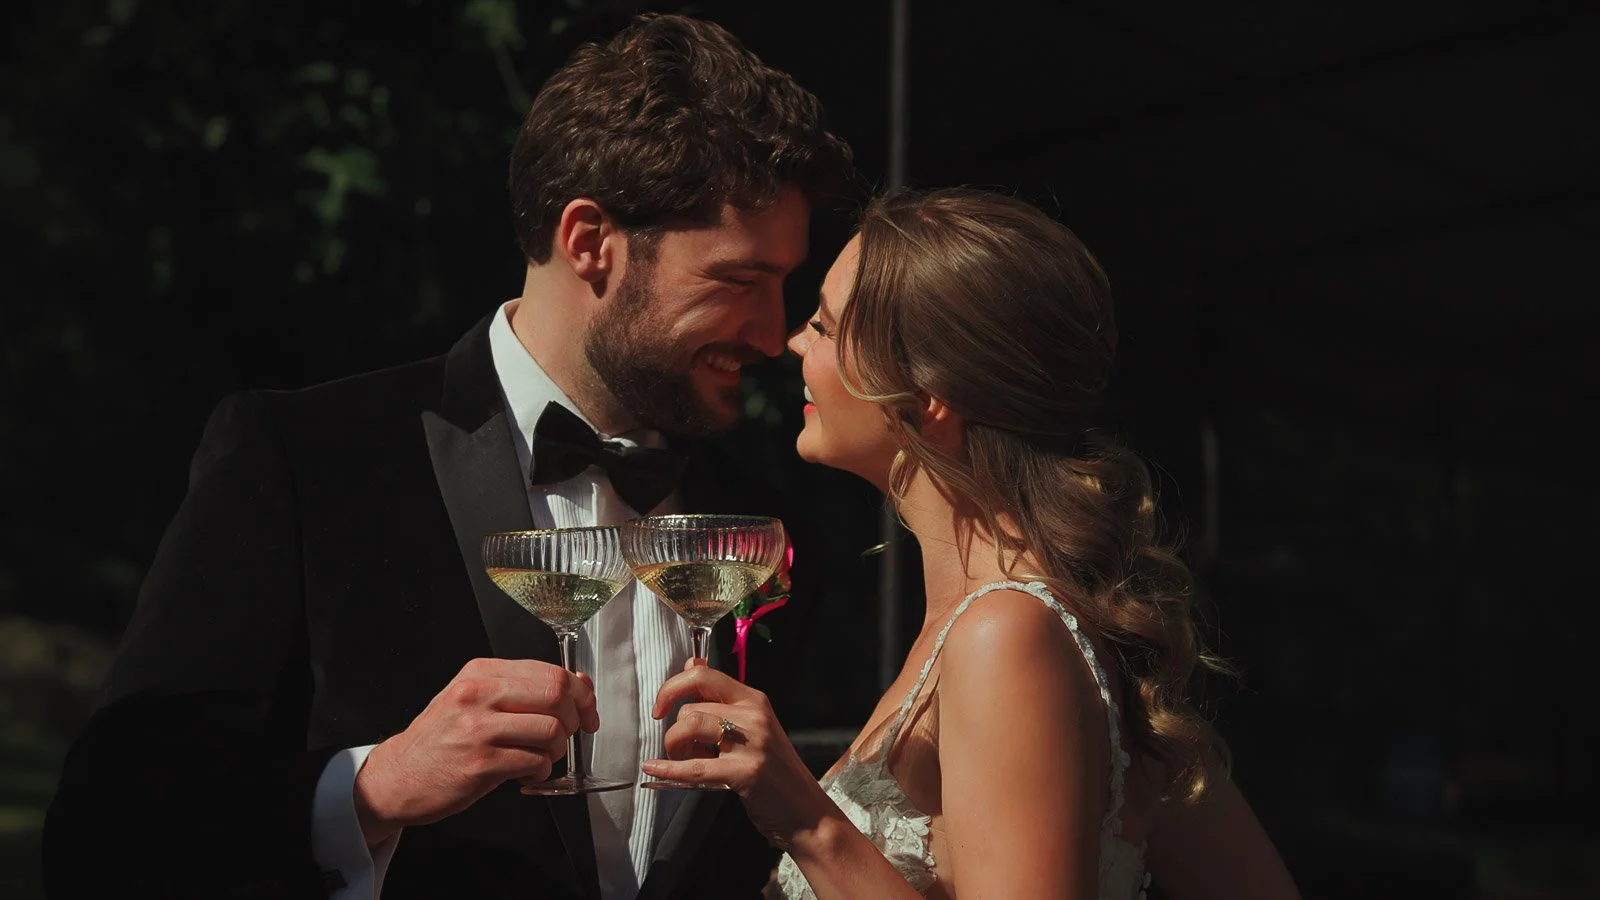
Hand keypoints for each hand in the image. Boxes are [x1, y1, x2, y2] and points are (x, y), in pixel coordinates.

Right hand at [354, 657, 597, 844]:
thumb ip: (524, 689)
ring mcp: (478, 728)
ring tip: (539, 757)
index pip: (551, 671)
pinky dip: (540, 772)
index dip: (581, 694)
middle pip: (556, 695)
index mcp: (482, 672)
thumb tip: (580, 685)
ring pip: (551, 730)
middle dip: (575, 719)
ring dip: (556, 750)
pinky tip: (524, 774)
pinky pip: (534, 763)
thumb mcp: (476, 700)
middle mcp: (479, 693)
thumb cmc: (441, 739)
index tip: (587, 711)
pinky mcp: (479, 764)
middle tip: (565, 736)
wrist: (397, 775)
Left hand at [645, 660, 828, 849]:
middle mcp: (754, 715)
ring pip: (690, 727)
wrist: (805, 811)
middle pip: (692, 706)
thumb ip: (721, 698)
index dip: (673, 687)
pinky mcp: (745, 772)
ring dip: (675, 746)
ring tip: (685, 759)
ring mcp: (751, 743)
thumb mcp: (753, 726)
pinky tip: (653, 768)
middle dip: (672, 726)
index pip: (704, 675)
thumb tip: (691, 663)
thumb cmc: (775, 770)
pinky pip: (694, 766)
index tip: (660, 706)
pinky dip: (668, 768)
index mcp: (754, 699)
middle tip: (676, 745)